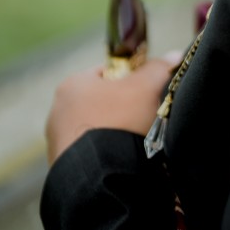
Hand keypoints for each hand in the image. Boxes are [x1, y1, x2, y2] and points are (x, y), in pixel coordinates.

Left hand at [46, 53, 181, 165]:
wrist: (101, 174)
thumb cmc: (120, 120)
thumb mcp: (147, 88)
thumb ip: (159, 69)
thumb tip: (174, 55)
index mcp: (72, 84)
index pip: (107, 74)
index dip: (130, 82)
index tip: (145, 95)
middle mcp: (57, 110)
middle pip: (99, 102)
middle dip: (120, 110)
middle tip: (141, 120)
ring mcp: (55, 141)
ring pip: (93, 129)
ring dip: (110, 133)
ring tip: (131, 144)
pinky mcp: (59, 166)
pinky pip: (87, 153)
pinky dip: (101, 155)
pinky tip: (117, 160)